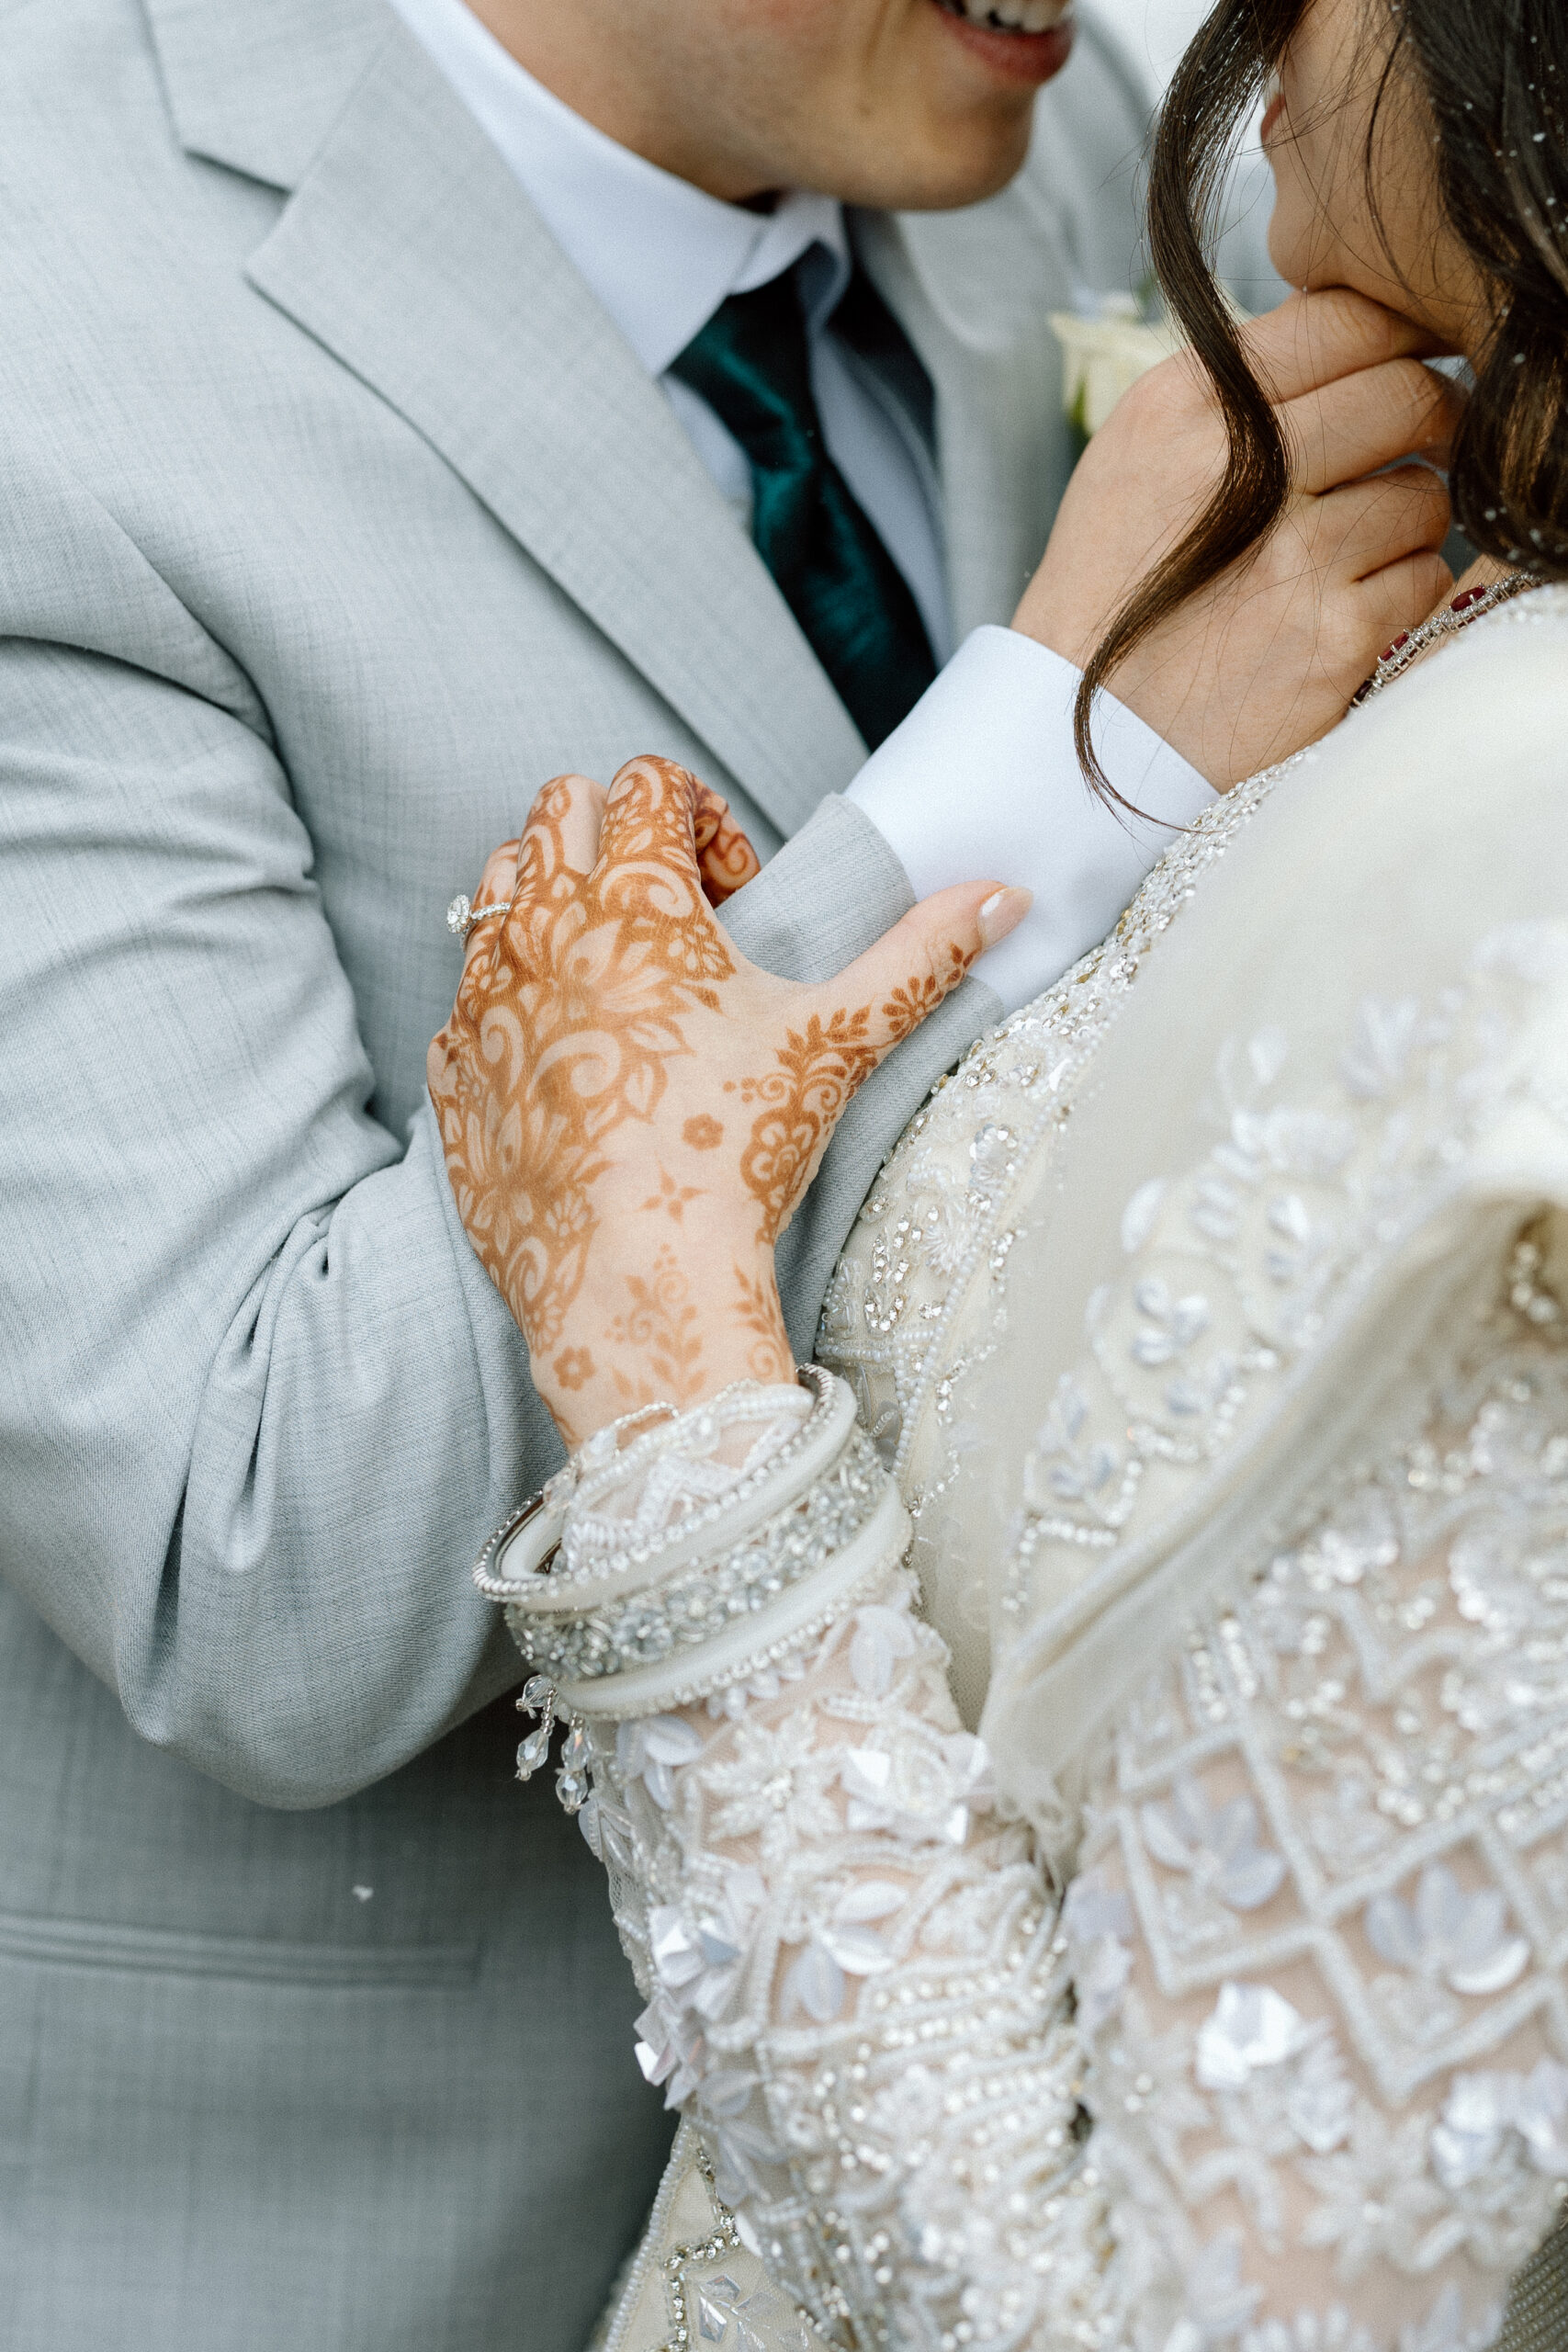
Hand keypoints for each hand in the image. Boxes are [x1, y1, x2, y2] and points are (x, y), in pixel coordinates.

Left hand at [429, 757, 1028, 1444]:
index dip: (704, 817)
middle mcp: (542, 929)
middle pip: (559, 810)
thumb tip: (1002, 897)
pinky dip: (512, 1002)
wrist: (634, 1278)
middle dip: (617, 833)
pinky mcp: (453, 1069)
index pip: (648, 780)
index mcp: (635, 900)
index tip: (736, 894)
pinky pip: (464, 996)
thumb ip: (919, 955)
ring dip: (552, 902)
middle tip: (675, 916)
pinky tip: (574, 1061)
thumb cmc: (736, 1152)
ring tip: (618, 977)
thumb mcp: (838, 1041)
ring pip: (493, 889)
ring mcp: (484, 997)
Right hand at [1014, 288, 1461, 785]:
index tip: (1409, 359)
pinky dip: (1400, 592)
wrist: (1077, 730)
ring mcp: (1297, 558)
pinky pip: (1423, 579)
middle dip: (1430, 416)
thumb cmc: (1112, 589)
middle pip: (1407, 394)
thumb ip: (1233, 390)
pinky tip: (1345, 609)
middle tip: (1423, 440)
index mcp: (1188, 406)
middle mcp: (1244, 468)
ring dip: (1407, 518)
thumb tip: (1355, 335)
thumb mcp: (1137, 455)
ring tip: (1352, 549)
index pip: (1348, 318)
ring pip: (1424, 494)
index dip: (1401, 335)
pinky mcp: (1335, 638)